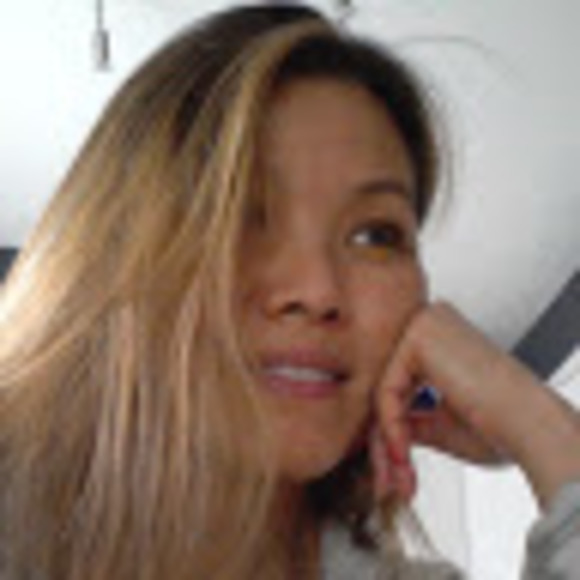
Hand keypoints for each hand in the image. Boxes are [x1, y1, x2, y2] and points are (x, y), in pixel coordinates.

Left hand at [369, 301, 579, 506]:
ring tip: (400, 469)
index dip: (395, 427)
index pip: (401, 382)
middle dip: (388, 435)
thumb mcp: (441, 424)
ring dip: (388, 436)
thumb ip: (409, 420)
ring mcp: (426, 323)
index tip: (396, 464)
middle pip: (390, 384)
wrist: (530, 427)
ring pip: (385, 387)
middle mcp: (434, 323)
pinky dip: (391, 423)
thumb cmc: (501, 427)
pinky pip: (387, 386)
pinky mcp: (420, 334)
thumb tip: (382, 429)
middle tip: (392, 474)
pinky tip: (402, 449)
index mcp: (443, 339)